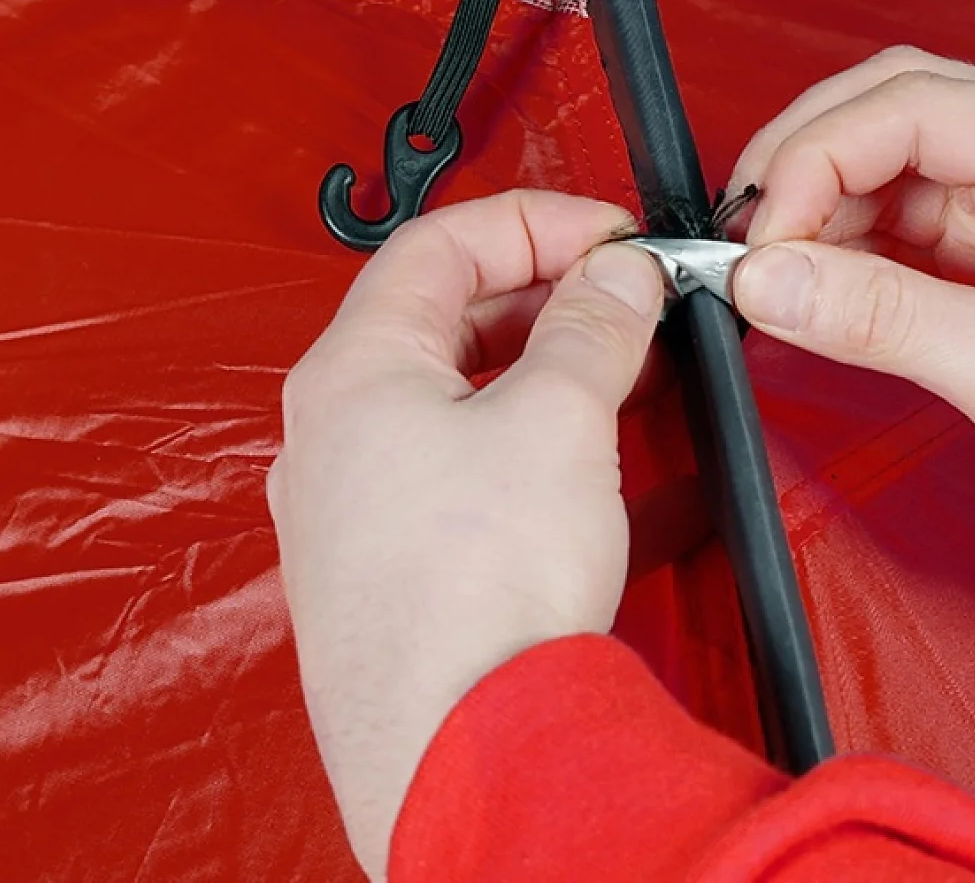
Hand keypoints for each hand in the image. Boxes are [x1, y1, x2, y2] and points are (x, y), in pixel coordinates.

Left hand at [268, 191, 663, 879]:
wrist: (459, 752)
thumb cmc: (476, 587)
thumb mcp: (559, 418)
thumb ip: (591, 327)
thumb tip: (614, 275)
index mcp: (350, 372)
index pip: (438, 247)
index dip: (536, 223)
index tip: (614, 237)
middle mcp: (334, 439)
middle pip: (446, 327)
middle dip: (551, 305)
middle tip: (633, 305)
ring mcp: (357, 516)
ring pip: (464, 412)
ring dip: (555, 385)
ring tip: (640, 384)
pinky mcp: (396, 581)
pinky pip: (473, 491)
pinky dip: (544, 465)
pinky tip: (629, 490)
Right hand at [726, 48, 974, 612]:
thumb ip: (884, 320)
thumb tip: (763, 278)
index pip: (913, 104)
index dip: (815, 158)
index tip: (760, 241)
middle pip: (900, 107)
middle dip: (807, 160)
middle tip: (742, 240)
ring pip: (902, 166)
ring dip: (826, 208)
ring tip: (770, 277)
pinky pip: (919, 228)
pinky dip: (858, 252)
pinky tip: (818, 292)